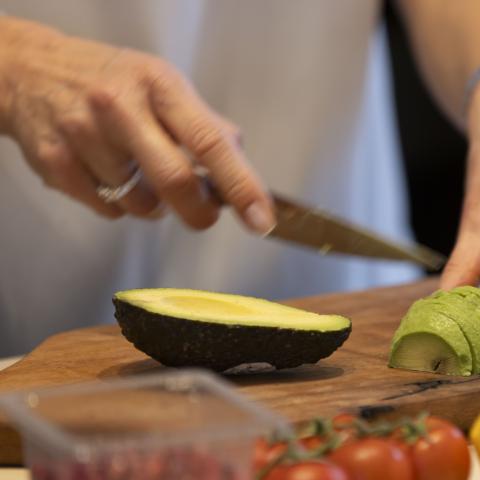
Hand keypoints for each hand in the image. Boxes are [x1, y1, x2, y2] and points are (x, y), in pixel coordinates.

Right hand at [0, 17, 272, 231]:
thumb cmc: (113, 82)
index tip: (262, 220)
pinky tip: (108, 175)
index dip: (242, 187)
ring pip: (141, 204)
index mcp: (160, 86)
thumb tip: (243, 168)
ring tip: (139, 173)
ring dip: (153, 204)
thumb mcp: (164, 86)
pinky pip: (109, 210)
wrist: (30, 71)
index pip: (211, 143)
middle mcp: (120, 107)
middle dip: (199, 212)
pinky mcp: (56, 163)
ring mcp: (83, 135)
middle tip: (203, 214)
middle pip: (175, 182)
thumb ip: (207, 127)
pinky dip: (120, 205)